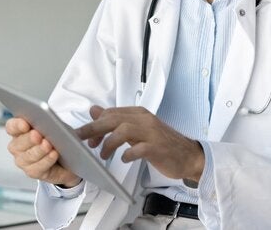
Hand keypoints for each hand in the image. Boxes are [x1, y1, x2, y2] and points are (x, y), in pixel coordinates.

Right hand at [5, 117, 81, 187]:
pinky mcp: (33, 172)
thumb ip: (48, 122)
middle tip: (38, 135)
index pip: (12, 127)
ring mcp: (23, 161)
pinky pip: (37, 168)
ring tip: (48, 145)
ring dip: (39, 150)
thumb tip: (49, 121)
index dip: (17, 125)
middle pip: (18, 143)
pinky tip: (54, 154)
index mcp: (20, 131)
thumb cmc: (59, 137)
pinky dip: (46, 160)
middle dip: (29, 139)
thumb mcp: (55, 126)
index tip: (25, 124)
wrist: (68, 157)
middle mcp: (18, 146)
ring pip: (28, 156)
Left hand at [76, 106, 203, 182]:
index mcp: (139, 114)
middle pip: (114, 119)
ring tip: (103, 154)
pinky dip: (128, 153)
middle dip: (94, 129)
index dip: (95, 124)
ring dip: (109, 142)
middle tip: (81, 140)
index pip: (111, 113)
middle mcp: (145, 119)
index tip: (86, 138)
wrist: (188, 155)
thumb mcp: (137, 130)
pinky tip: (124, 159)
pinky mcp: (157, 148)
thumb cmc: (161, 144)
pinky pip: (139, 148)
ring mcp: (152, 133)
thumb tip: (94, 111)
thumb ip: (116, 121)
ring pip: (124, 130)